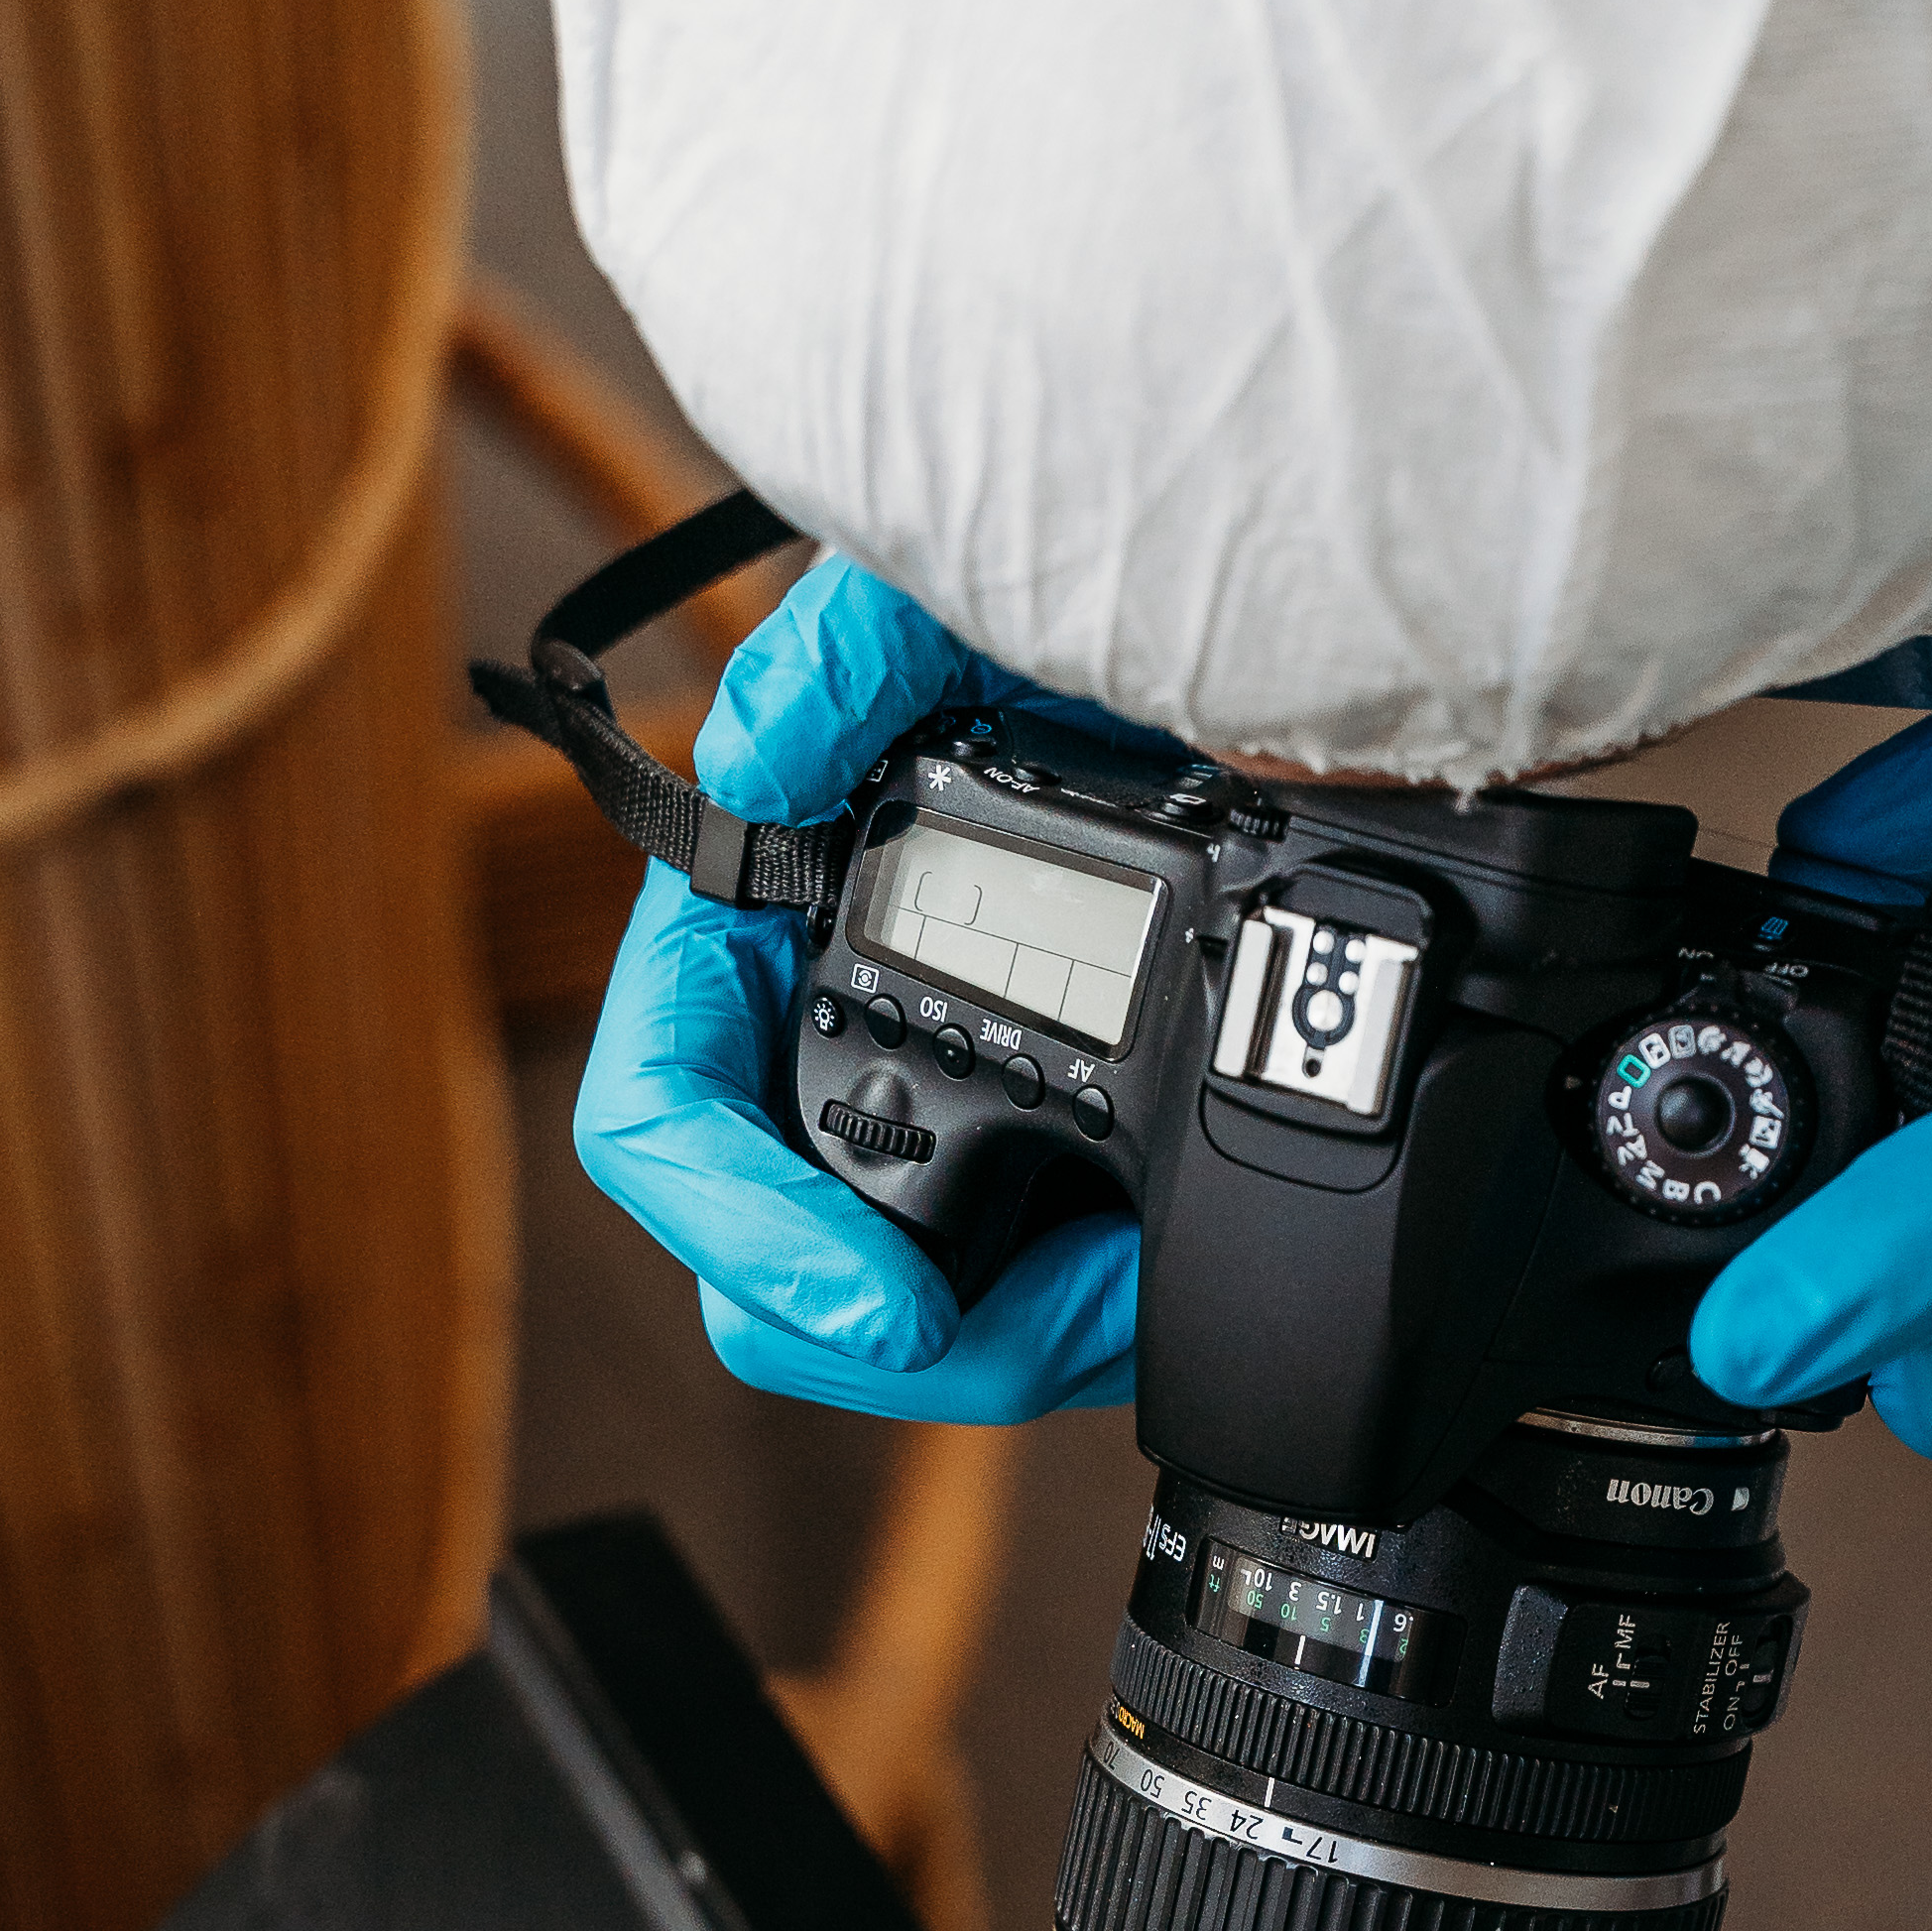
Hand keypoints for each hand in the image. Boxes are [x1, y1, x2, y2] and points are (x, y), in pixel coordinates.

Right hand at [570, 555, 1138, 1420]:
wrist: (1272, 654)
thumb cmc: (1086, 612)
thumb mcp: (965, 599)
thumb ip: (843, 655)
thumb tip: (751, 772)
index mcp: (755, 921)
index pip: (659, 1114)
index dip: (743, 1229)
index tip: (883, 1304)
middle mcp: (823, 1030)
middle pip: (783, 1272)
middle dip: (912, 1331)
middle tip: (1064, 1312)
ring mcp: (936, 1109)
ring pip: (921, 1314)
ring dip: (1026, 1331)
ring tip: (1143, 1288)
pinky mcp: (1048, 1169)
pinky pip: (1035, 1298)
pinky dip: (1097, 1307)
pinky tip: (1167, 1273)